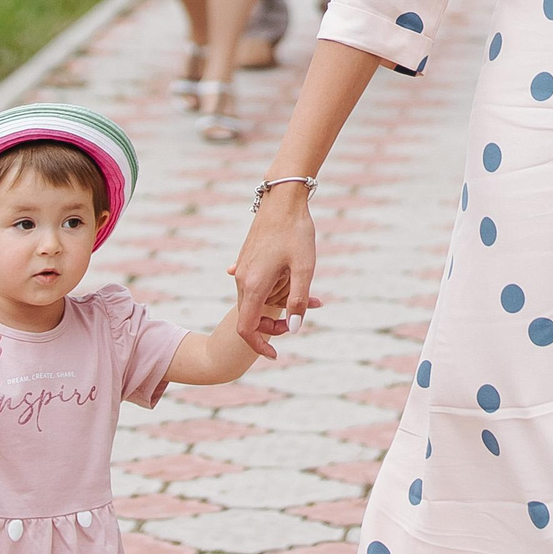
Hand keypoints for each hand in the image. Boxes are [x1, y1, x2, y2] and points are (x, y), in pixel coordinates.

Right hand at [227, 190, 315, 359]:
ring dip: (278, 306)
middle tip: (299, 319)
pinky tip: (291, 282)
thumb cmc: (296, 232)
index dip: (259, 345)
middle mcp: (242, 279)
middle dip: (273, 325)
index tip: (275, 354)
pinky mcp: (248, 259)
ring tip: (310, 297)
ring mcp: (243, 269)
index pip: (246, 329)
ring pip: (255, 300)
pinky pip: (256, 284)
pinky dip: (274, 291)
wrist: (282, 199)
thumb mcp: (304, 268)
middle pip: (250, 317)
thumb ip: (297, 300)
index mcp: (254, 285)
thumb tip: (294, 328)